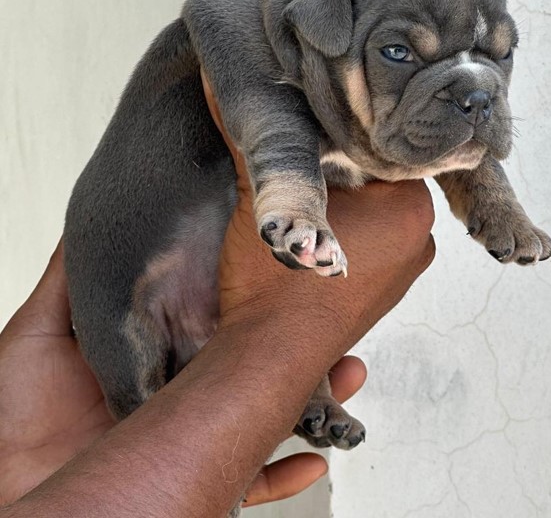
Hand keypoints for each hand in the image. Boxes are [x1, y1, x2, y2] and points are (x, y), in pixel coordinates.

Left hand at [0, 243, 366, 507]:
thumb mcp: (40, 333)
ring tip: (350, 374)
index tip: (295, 281)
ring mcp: (198, 441)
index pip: (226, 324)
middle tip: (341, 326)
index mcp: (165, 353)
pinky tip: (317, 455)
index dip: (261, 307)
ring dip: (316, 399)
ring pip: (269, 416)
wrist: (12, 495)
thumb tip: (86, 226)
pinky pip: (256, 479)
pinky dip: (288, 469)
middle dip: (305, 349)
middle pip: (258, 368)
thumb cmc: (16, 417)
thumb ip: (68, 280)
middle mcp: (189, 392)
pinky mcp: (202, 484)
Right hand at [201, 69, 435, 355]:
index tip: (320, 126)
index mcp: (409, 208)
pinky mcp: (386, 295)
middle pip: (385, 180)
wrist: (268, 358)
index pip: (387, 148)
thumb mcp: (263, 199)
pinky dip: (350, 234)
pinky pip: (374, 246)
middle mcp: (421, 240)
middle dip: (349, 169)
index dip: (349, 134)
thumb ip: (251, 138)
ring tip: (311, 198)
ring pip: (379, 215)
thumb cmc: (274, 280)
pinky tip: (319, 234)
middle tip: (311, 158)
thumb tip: (217, 77)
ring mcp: (406, 272)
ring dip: (348, 205)